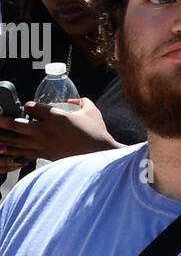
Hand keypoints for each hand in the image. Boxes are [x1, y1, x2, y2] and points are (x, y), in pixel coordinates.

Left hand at [0, 99, 119, 166]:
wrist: (97, 153)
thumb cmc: (95, 131)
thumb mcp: (91, 110)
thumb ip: (80, 101)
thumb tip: (71, 100)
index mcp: (56, 116)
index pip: (32, 107)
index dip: (28, 105)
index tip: (27, 105)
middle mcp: (45, 130)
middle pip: (16, 124)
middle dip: (3, 120)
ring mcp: (42, 144)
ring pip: (16, 140)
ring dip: (3, 137)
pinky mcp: (43, 155)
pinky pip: (22, 152)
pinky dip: (12, 151)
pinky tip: (4, 149)